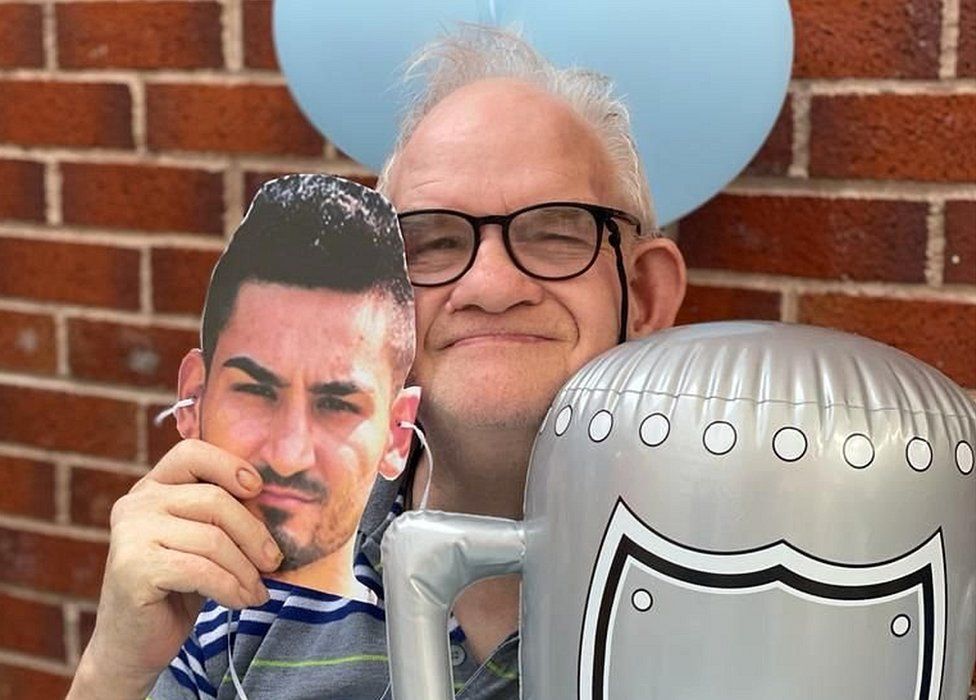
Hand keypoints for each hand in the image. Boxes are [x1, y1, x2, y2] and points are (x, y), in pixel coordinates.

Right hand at [69, 439, 282, 698]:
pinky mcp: (133, 568)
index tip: (259, 490)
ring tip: (258, 590)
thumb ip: (221, 514)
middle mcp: (136, 503)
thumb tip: (278, 501)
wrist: (133, 644)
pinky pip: (200, 570)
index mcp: (152, 487)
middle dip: (254, 534)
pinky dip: (230, 588)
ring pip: (212, 539)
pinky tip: (241, 600)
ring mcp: (130, 534)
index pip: (192, 453)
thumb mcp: (201, 540)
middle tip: (274, 562)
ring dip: (245, 570)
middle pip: (214, 500)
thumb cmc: (178, 587)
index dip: (230, 465)